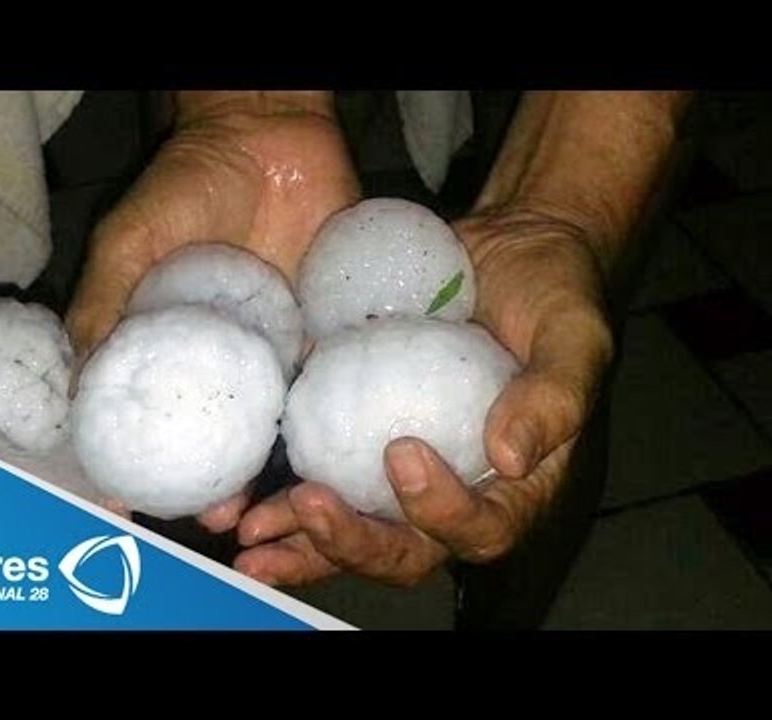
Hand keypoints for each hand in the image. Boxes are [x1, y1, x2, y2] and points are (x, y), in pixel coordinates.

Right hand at [64, 91, 359, 528]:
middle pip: (220, 436)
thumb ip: (104, 304)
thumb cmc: (187, 182)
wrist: (269, 133)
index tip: (133, 505)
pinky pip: (325, 381)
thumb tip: (74, 384)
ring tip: (273, 504)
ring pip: (273, 423)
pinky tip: (327, 455)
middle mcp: (223, 356)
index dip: (144, 463)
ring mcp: (274, 347)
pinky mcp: (321, 328)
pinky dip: (325, 417)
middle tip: (219, 519)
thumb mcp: (129, 241)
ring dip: (273, 468)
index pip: (155, 416)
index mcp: (171, 344)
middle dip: (217, 484)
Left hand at [233, 207, 613, 585]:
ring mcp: (402, 469)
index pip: (481, 528)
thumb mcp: (574, 337)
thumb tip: (509, 457)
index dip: (441, 513)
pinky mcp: (361, 434)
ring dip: (302, 542)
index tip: (403, 452)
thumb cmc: (554, 293)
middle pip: (406, 548)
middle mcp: (455, 489)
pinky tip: (244, 498)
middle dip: (352, 544)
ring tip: (252, 541)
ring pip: (355, 528)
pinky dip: (285, 496)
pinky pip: (326, 475)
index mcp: (514, 485)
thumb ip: (555, 397)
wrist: (507, 248)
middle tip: (309, 510)